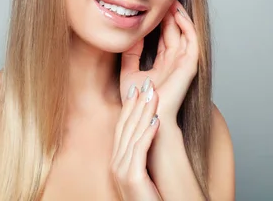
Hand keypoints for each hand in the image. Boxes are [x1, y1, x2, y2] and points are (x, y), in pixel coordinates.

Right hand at [111, 79, 161, 200]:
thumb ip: (142, 153)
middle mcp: (116, 164)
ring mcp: (121, 171)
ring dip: (144, 112)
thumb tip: (151, 129)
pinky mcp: (131, 178)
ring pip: (133, 135)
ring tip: (154, 95)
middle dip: (136, 103)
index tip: (137, 89)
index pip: (122, 127)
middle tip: (146, 83)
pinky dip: (148, 133)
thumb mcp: (144, 171)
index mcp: (118, 160)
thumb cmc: (152, 197)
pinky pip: (140, 150)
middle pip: (126, 126)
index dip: (130, 106)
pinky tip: (157, 120)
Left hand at [120, 0, 197, 123]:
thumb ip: (131, 55)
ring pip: (185, 34)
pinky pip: (192, 42)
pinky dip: (187, 27)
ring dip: (180, 17)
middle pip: (175, 32)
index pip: (165, 37)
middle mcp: (176, 62)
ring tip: (173, 1)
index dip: (162, 20)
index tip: (155, 5)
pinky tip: (178, 14)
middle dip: (171, 14)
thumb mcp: (129, 72)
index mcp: (164, 64)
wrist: (144, 115)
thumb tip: (132, 35)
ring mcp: (183, 64)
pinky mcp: (189, 66)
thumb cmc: (136, 101)